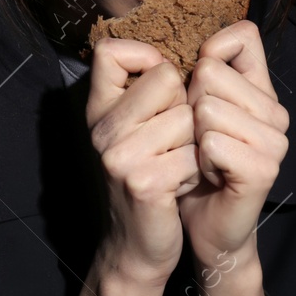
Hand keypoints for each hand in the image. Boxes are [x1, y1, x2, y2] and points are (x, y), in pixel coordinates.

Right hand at [85, 37, 204, 286]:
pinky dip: (198, 171)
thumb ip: (145, 90)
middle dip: (184, 109)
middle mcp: (102, 129)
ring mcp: (119, 156)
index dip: (146, 57)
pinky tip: (179, 187)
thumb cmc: (149, 177)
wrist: (139, 245)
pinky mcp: (144, 182)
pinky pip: (195, 153)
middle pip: (167, 78)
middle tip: (170, 143)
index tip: (160, 86)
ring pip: (188, 116)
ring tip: (175, 166)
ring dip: (194, 144)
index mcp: (98, 110)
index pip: (110, 51)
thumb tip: (182, 50)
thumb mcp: (136, 129)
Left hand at [177, 20, 288, 263]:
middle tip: (199, 139)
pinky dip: (198, 161)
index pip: (245, 35)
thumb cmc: (196, 165)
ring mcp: (275, 140)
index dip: (211, 51)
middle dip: (189, 106)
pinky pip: (212, 143)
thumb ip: (201, 75)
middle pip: (211, 72)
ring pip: (208, 108)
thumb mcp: (195, 111)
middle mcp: (275, 111)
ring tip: (204, 158)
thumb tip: (194, 44)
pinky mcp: (264, 169)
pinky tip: (210, 175)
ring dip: (192, 137)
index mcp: (262, 90)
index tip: (198, 85)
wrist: (207, 226)